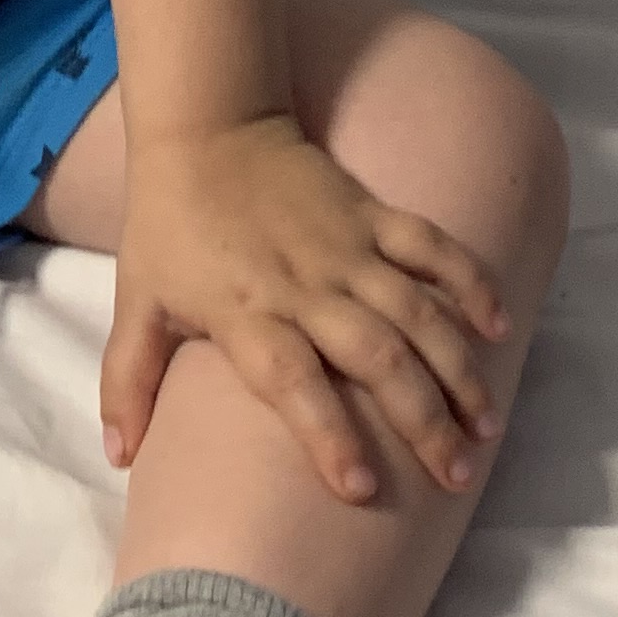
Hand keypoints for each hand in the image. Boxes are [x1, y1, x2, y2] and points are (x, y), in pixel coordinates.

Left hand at [102, 112, 508, 503]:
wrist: (205, 126)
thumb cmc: (168, 224)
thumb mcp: (137, 303)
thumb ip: (128, 381)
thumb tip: (117, 457)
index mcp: (246, 313)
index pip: (291, 382)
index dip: (326, 435)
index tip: (362, 490)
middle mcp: (304, 286)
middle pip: (375, 357)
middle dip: (422, 420)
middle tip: (456, 475)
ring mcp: (346, 248)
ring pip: (416, 312)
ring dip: (457, 369)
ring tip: (486, 426)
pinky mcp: (372, 214)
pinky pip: (432, 247)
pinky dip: (469, 281)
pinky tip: (501, 326)